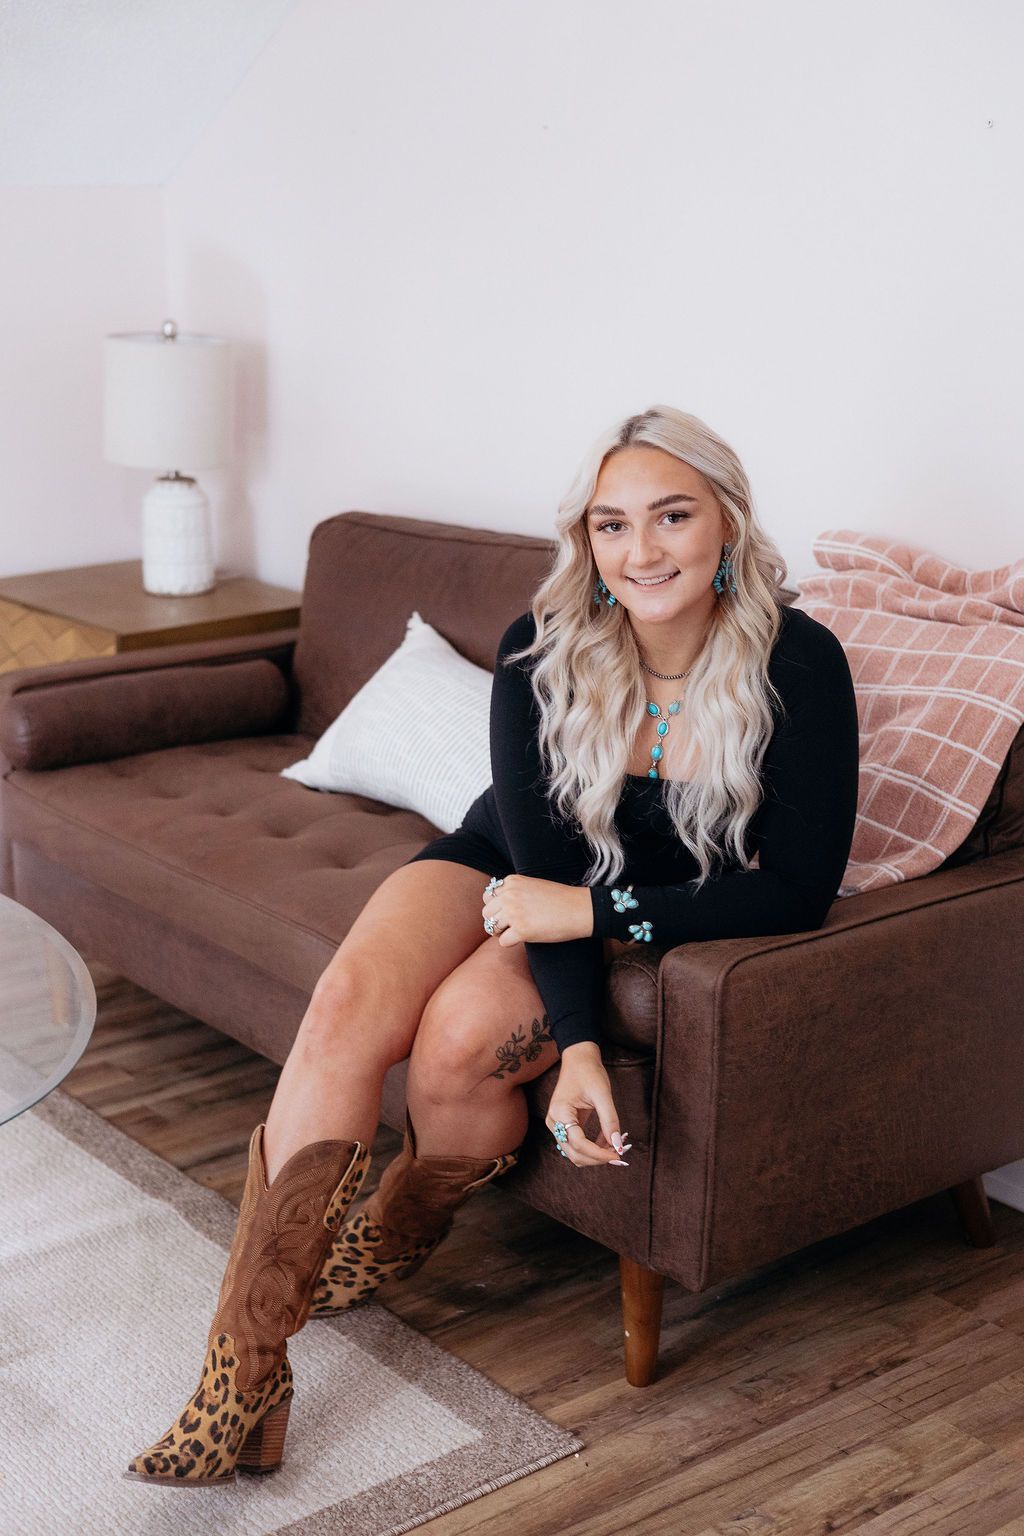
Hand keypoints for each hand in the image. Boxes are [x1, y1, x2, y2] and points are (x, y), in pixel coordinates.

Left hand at [482, 874, 592, 945]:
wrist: (579, 909)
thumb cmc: (560, 899)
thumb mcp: (533, 885)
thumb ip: (514, 892)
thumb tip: (497, 907)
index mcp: (512, 881)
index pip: (488, 897)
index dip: (496, 908)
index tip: (508, 913)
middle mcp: (509, 895)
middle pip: (486, 913)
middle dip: (495, 921)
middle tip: (509, 927)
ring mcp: (514, 913)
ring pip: (491, 927)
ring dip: (501, 932)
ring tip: (517, 932)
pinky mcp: (521, 930)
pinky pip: (503, 942)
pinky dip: (511, 943)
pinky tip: (523, 938)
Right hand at [544, 1043, 632, 1168]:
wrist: (579, 1060)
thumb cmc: (589, 1073)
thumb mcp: (602, 1094)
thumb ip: (610, 1121)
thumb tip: (618, 1145)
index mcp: (560, 1112)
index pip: (579, 1143)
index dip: (599, 1153)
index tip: (618, 1155)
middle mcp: (554, 1122)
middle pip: (574, 1153)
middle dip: (597, 1158)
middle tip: (619, 1155)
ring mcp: (557, 1125)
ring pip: (575, 1153)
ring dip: (595, 1156)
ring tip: (615, 1148)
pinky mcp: (564, 1126)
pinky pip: (577, 1145)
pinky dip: (592, 1148)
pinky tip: (608, 1141)